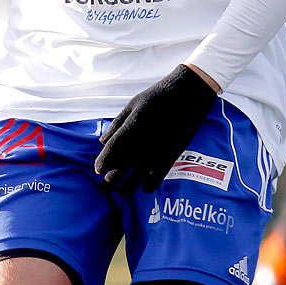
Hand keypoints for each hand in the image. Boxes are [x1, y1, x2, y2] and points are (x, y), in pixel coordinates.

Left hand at [95, 64, 217, 195]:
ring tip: (122, 189)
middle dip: (109, 181)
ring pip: (133, 184)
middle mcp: (139, 146)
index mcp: (129, 129)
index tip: (98, 169)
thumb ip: (116, 125)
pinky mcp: (169, 159)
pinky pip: (153, 182)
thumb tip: (102, 143)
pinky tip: (143, 185)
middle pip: (116, 174)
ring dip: (124, 189)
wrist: (187, 95)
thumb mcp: (132, 105)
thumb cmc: (157, 97)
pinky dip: (146, 187)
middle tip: (107, 182)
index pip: (109, 154)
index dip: (101, 164)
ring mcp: (154, 155)